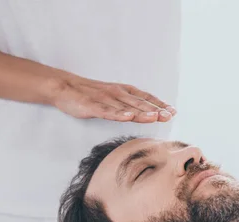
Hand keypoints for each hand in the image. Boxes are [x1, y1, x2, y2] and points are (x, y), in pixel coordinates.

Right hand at [48, 74, 176, 122]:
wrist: (65, 87)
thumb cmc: (91, 94)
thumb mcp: (113, 97)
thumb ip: (128, 105)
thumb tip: (146, 113)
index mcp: (123, 91)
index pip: (145, 98)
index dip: (159, 104)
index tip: (173, 111)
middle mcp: (117, 94)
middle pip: (139, 103)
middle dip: (156, 110)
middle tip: (170, 116)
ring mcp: (105, 100)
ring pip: (126, 107)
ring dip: (142, 112)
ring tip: (156, 117)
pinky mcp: (93, 106)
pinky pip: (107, 111)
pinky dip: (118, 114)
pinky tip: (128, 117)